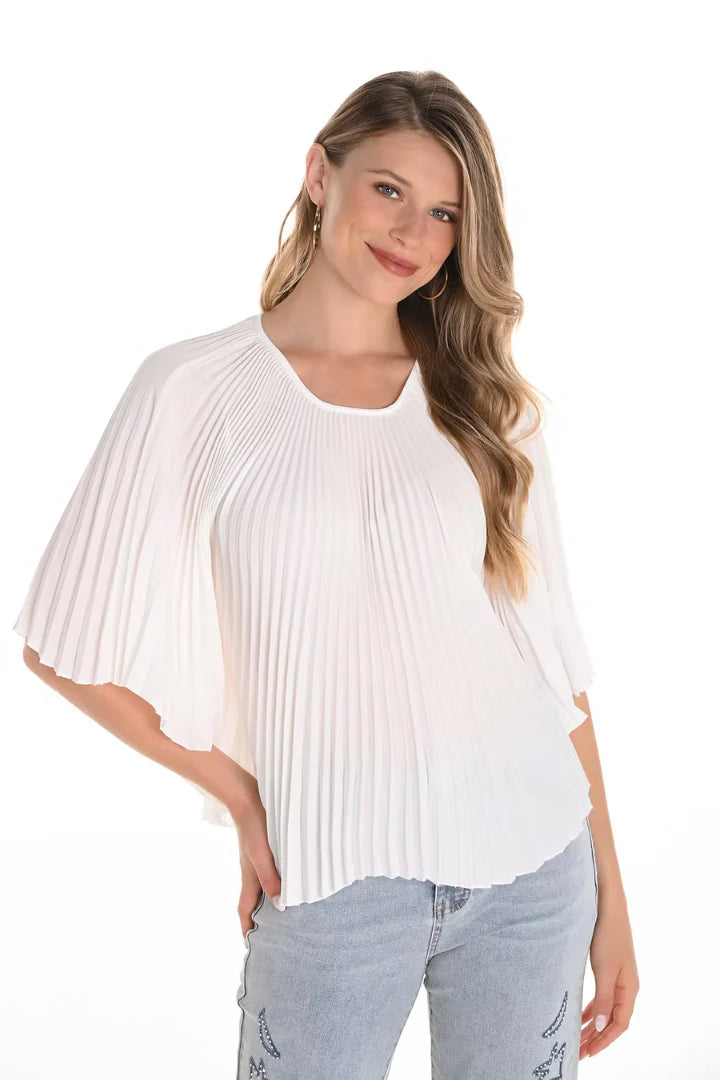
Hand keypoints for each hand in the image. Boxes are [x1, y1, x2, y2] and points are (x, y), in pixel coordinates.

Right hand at [229, 781, 281, 937]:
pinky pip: (272, 873)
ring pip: (265, 888)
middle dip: (263, 921)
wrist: (248, 797)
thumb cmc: (255, 826)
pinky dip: (279, 883)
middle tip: (277, 937)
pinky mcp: (266, 850)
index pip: (245, 911)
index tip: (253, 948)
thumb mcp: (263, 855)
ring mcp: (259, 862)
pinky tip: (292, 882)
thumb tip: (279, 905)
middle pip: (256, 903)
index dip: (247, 929)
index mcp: (250, 878)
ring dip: (272, 902)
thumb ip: (270, 879)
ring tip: (288, 914)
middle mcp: (253, 873)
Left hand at [580, 892, 639, 1058]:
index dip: (604, 1040)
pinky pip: (601, 997)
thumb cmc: (607, 934)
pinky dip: (591, 1009)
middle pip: (612, 1019)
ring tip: (577, 1038)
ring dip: (592, 1025)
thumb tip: (600, 1026)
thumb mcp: (604, 969)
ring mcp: (617, 976)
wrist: (608, 904)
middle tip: (578, 1052)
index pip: (619, 1024)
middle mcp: (626, 985)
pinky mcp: (608, 967)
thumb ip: (603, 998)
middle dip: (596, 1037)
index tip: (588, 1053)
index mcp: (629, 988)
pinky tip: (581, 1015)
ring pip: (606, 1009)